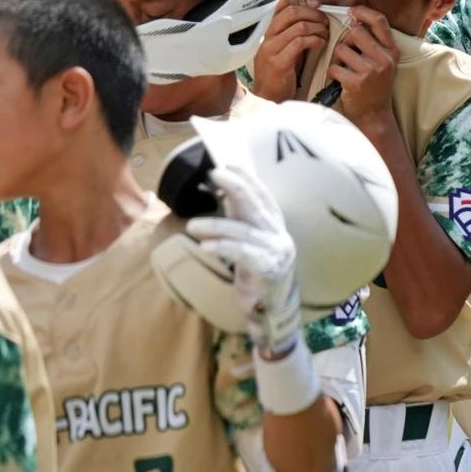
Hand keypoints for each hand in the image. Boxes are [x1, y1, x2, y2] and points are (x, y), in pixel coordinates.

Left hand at [186, 166, 299, 355]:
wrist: (269, 305)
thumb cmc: (255, 269)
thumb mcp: (246, 239)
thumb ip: (237, 216)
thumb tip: (219, 189)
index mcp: (274, 223)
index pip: (262, 194)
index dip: (246, 177)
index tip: (225, 165)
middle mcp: (277, 233)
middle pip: (255, 204)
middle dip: (234, 186)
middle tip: (214, 174)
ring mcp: (275, 250)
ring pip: (243, 231)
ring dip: (215, 226)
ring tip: (192, 226)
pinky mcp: (267, 268)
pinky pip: (241, 253)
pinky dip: (222, 248)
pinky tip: (204, 247)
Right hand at [252, 0, 330, 102]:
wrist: (267, 97)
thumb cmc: (280, 74)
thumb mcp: (287, 48)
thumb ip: (296, 31)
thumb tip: (313, 12)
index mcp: (268, 30)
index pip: (282, 4)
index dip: (302, 1)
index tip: (317, 5)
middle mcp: (267, 36)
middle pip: (292, 11)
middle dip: (313, 13)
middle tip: (325, 20)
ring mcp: (271, 49)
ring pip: (298, 26)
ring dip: (317, 28)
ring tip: (325, 33)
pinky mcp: (279, 62)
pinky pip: (299, 43)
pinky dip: (314, 40)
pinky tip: (321, 43)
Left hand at [327, 5, 398, 125]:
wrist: (374, 116)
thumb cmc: (375, 88)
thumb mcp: (384, 63)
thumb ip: (375, 43)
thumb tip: (354, 19)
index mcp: (392, 52)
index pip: (379, 21)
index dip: (363, 12)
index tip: (352, 12)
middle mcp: (384, 60)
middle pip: (355, 32)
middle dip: (345, 41)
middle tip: (346, 55)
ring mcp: (371, 71)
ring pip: (341, 49)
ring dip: (337, 59)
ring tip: (344, 70)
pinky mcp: (356, 83)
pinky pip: (334, 67)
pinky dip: (332, 73)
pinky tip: (339, 81)